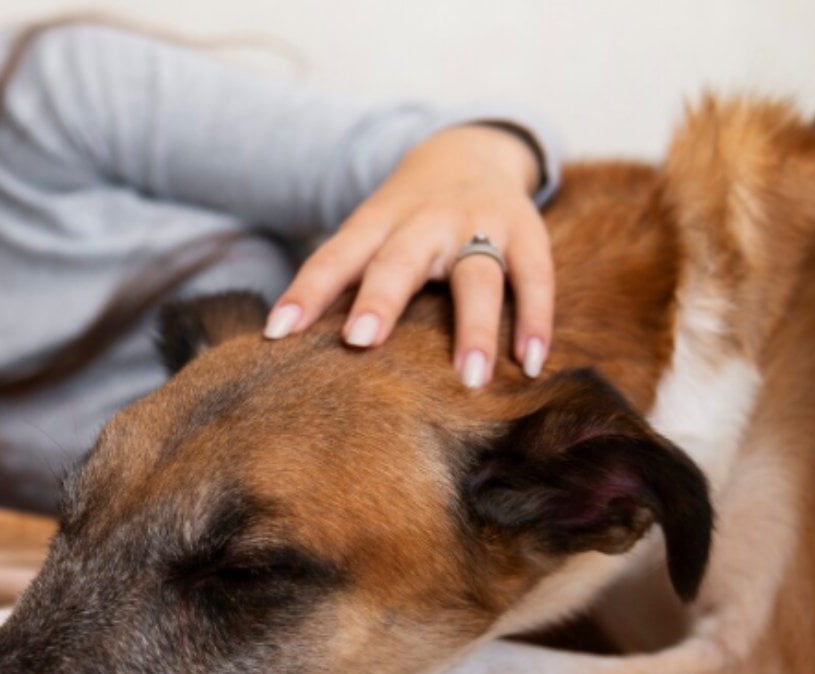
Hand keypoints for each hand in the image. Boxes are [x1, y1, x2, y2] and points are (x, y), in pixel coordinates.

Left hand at [263, 125, 554, 386]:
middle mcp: (426, 220)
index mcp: (377, 222)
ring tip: (470, 380)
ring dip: (474, 328)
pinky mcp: (527, 232)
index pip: (334, 257)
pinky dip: (535, 321)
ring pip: (477, 276)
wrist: (470, 151)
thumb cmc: (406, 219)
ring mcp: (480, 223)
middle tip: (361, 342)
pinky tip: (530, 364)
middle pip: (400, 260)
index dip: (306, 292)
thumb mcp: (369, 234)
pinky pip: (534, 278)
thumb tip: (282, 345)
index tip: (278, 332)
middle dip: (380, 299)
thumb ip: (340, 280)